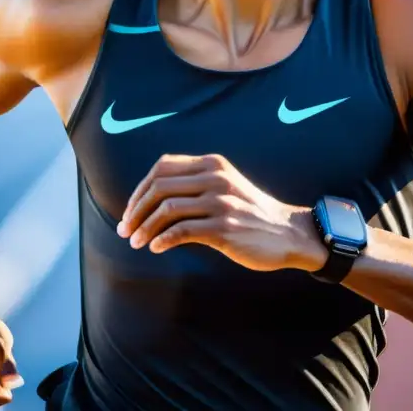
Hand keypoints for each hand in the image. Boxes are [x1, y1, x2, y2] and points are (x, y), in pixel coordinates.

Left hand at [117, 153, 327, 272]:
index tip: (130, 210)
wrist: (287, 233)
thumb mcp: (225, 185)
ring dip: (144, 228)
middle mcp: (216, 178)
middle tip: (125, 230)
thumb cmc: (250, 213)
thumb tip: (152, 195)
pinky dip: (162, 240)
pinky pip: (182, 231)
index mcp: (212, 164)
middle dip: (135, 210)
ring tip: (135, 242)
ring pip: (167, 209)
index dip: (140, 189)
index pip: (162, 167)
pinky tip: (156, 248)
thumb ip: (196, 182)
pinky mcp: (224, 228)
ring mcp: (221, 202)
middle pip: (159, 187)